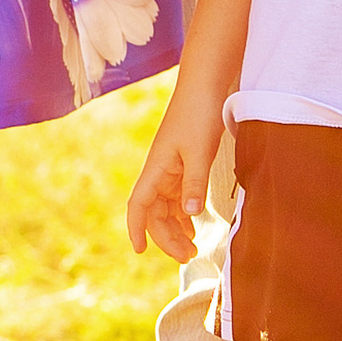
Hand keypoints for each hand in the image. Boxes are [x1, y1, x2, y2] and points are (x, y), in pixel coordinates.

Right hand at [124, 99, 225, 261]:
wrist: (205, 84)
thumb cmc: (198, 113)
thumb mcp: (199, 151)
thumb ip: (194, 183)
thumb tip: (190, 214)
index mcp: (156, 169)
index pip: (138, 206)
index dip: (136, 229)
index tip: (139, 251)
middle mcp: (159, 172)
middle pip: (155, 213)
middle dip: (167, 237)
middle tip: (189, 256)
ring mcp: (170, 169)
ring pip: (167, 207)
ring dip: (176, 228)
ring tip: (193, 247)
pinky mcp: (183, 165)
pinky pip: (179, 196)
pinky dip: (185, 214)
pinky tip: (195, 224)